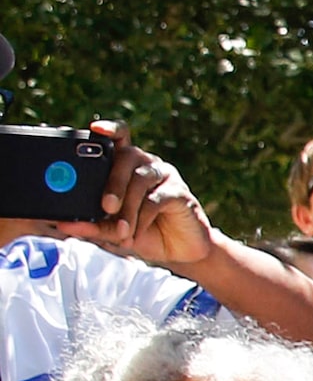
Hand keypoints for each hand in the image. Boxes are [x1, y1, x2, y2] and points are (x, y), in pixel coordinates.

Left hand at [56, 127, 216, 270]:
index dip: (109, 129)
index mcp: (126, 165)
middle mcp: (146, 164)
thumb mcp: (112, 230)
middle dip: (113, 182)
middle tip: (105, 207)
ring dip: (128, 207)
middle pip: (127, 156)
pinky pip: (157, 199)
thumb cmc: (143, 232)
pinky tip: (135, 234)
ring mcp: (165, 175)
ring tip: (120, 231)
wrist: (178, 252)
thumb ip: (90, 225)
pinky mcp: (180, 192)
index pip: (118, 137)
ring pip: (141, 179)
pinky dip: (142, 219)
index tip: (95, 128)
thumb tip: (63, 224)